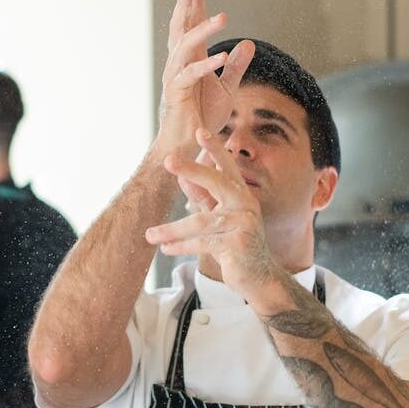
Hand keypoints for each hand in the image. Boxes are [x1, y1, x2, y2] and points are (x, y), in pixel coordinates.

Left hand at [146, 128, 277, 298]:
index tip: (199, 130)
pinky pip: (202, 243)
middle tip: (168, 160)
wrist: (258, 276)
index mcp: (241, 194)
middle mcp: (246, 204)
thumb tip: (181, 176)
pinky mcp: (237, 245)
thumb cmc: (235, 243)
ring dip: (172, 230)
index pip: (227, 167)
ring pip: (200, 222)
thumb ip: (202, 197)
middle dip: (192, 169)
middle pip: (216, 182)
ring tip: (150, 235)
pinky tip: (165, 249)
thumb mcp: (217, 217)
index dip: (215, 148)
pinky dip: (181, 246)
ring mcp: (243, 224)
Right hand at [155, 0, 253, 160]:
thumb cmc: (202, 116)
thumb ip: (235, 65)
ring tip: (224, 16)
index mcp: (189, 60)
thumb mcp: (226, 87)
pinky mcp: (177, 93)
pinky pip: (191, 75)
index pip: (190, 26)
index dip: (193, 4)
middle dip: (186, 3)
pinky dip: (206, 66)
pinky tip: (221, 55)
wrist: (187, 144)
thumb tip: (249, 43)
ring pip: (185, 46)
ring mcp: (175, 77)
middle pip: (180, 27)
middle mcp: (178, 64)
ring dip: (204, 30)